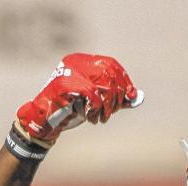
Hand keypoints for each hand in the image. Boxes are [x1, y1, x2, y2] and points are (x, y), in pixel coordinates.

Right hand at [16, 53, 142, 144]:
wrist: (48, 121)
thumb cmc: (74, 111)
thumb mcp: (101, 104)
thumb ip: (119, 100)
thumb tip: (139, 97)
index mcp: (83, 61)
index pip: (111, 64)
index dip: (124, 80)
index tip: (130, 97)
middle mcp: (76, 62)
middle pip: (109, 74)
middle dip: (117, 96)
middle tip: (113, 112)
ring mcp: (68, 71)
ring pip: (103, 84)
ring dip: (107, 106)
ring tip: (101, 119)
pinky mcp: (64, 83)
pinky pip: (92, 93)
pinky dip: (96, 108)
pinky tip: (91, 117)